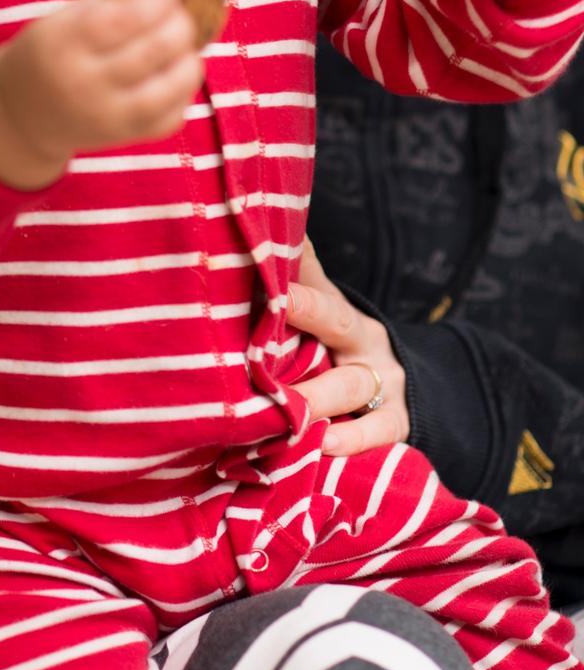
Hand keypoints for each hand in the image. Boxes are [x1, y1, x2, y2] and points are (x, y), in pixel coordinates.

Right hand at [0, 0, 203, 188]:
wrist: (21, 114)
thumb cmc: (50, 52)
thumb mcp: (62, 19)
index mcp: (63, 44)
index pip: (120, 20)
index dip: (154, 2)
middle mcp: (83, 84)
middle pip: (150, 52)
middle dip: (179, 26)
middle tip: (182, 14)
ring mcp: (105, 117)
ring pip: (167, 89)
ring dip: (189, 61)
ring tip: (186, 47)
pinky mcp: (123, 139)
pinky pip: (169, 119)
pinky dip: (184, 94)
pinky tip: (176, 75)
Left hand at [285, 238, 408, 454]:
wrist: (404, 384)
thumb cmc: (343, 347)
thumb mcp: (329, 312)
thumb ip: (301, 278)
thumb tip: (269, 223)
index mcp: (341, 314)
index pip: (317, 292)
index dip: (294, 291)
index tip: (266, 281)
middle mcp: (364, 342)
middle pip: (337, 325)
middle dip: (304, 315)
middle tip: (266, 335)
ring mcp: (384, 382)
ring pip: (350, 385)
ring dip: (317, 397)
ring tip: (288, 410)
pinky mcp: (397, 422)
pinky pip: (377, 431)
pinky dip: (352, 440)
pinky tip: (324, 446)